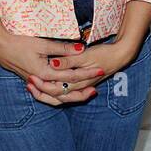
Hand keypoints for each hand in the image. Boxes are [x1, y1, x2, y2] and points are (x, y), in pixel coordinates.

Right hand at [0, 29, 106, 104]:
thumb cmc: (19, 42)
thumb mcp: (42, 44)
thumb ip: (62, 48)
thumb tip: (81, 48)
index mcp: (44, 73)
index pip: (70, 76)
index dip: (86, 73)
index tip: (99, 70)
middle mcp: (40, 81)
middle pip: (64, 94)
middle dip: (81, 92)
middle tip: (95, 90)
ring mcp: (35, 83)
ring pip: (55, 97)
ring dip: (70, 96)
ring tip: (84, 93)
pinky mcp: (32, 80)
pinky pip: (47, 94)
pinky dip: (58, 95)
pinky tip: (65, 92)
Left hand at [25, 35, 139, 104]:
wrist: (121, 55)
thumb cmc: (104, 54)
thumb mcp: (85, 55)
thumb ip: (69, 60)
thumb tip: (53, 63)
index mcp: (78, 81)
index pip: (55, 89)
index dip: (42, 85)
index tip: (30, 78)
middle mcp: (78, 87)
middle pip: (56, 97)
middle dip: (41, 92)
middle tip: (29, 82)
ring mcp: (81, 86)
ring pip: (61, 97)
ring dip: (47, 93)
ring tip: (34, 85)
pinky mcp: (82, 83)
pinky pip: (66, 92)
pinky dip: (55, 90)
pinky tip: (49, 82)